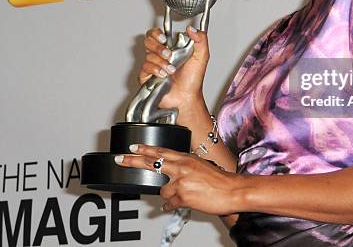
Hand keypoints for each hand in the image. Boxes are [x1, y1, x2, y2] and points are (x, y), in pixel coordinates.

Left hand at [114, 144, 241, 215]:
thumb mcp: (201, 165)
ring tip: (181, 194)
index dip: (145, 148)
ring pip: (162, 189)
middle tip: (120, 159)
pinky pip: (169, 203)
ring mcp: (181, 182)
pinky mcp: (183, 196)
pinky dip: (171, 205)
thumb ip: (186, 166)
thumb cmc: (220, 179)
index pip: (161, 150)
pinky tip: (174, 205)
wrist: (232, 190)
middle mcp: (181, 167)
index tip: (133, 146)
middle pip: (151, 162)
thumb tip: (174, 172)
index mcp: (186, 158)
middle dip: (133, 161)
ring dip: (168, 193)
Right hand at [139, 26, 209, 109]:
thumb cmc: (193, 80)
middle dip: (158, 47)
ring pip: (148, 55)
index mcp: (171, 47)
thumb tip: (192, 29)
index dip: (157, 34)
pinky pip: (145, 67)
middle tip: (169, 55)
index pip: (157, 34)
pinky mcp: (147, 76)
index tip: (164, 38)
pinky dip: (155, 70)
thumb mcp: (202, 57)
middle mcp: (160, 55)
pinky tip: (163, 75)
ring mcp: (153, 65)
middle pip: (148, 41)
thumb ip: (200, 39)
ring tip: (171, 70)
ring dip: (161, 62)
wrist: (187, 97)